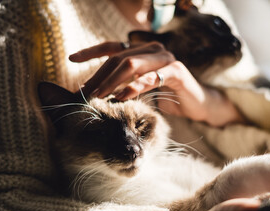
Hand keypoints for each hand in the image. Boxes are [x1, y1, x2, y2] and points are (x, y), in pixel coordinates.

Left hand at [69, 41, 244, 126]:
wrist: (197, 103)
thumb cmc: (167, 96)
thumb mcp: (142, 88)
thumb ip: (125, 83)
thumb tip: (96, 90)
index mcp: (144, 50)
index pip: (113, 47)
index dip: (92, 51)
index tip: (72, 59)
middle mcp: (154, 49)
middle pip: (119, 56)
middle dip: (99, 75)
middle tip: (84, 91)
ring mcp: (166, 58)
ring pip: (131, 64)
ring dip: (111, 81)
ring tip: (97, 95)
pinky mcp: (176, 71)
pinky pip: (150, 77)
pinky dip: (133, 87)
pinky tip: (120, 97)